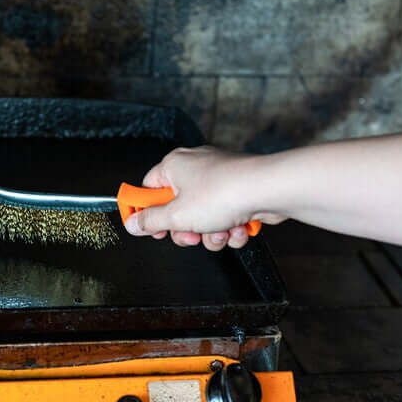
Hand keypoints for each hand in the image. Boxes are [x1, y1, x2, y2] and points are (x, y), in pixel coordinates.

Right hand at [123, 146, 286, 250]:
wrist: (268, 191)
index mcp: (174, 166)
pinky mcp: (238, 192)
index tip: (147, 229)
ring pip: (202, 218)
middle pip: (176, 209)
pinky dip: (230, 228)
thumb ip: (151, 221)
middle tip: (192, 235)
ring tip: (221, 231)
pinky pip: (224, 217)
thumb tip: (133, 223)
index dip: (146, 212)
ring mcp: (219, 180)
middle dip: (186, 230)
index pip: (148, 189)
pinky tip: (238, 228)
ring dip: (211, 234)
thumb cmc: (223, 194)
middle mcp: (196, 168)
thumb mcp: (177, 215)